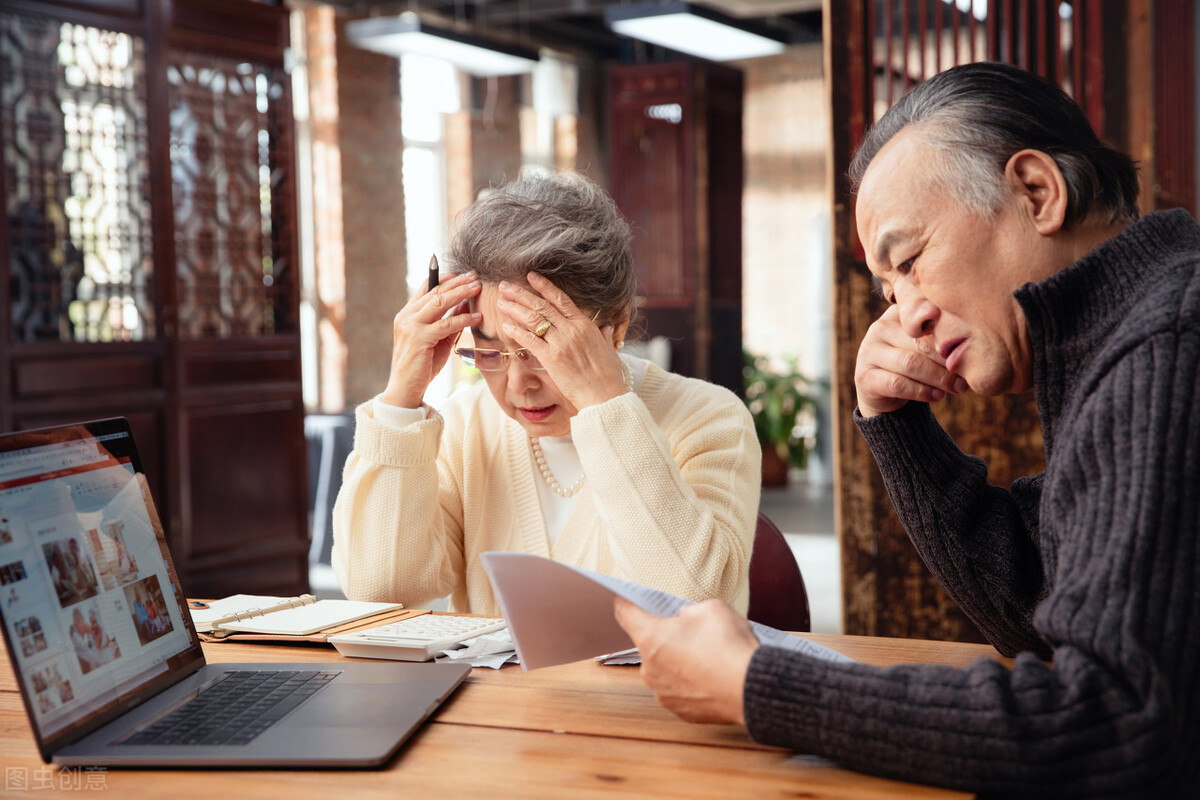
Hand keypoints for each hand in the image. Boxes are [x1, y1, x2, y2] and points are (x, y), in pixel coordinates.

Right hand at [379, 271, 481, 407]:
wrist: (406, 388)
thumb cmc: (423, 364)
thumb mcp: (438, 338)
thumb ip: (450, 321)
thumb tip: (466, 303)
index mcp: (407, 314)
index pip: (426, 287)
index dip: (445, 278)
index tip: (464, 274)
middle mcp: (406, 317)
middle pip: (434, 292)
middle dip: (457, 282)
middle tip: (475, 276)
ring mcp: (411, 327)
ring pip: (439, 303)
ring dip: (460, 293)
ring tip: (477, 288)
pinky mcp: (419, 339)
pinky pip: (445, 324)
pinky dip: (463, 319)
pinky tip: (477, 316)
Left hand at [497, 273, 627, 408]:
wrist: (606, 395)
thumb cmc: (609, 376)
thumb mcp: (609, 350)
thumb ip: (604, 337)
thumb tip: (607, 329)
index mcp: (585, 325)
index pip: (561, 299)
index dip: (544, 286)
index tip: (530, 276)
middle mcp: (572, 329)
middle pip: (542, 305)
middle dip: (521, 293)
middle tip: (505, 285)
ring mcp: (561, 343)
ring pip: (533, 319)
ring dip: (515, 308)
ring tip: (501, 301)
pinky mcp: (552, 358)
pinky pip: (530, 340)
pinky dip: (516, 332)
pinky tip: (505, 326)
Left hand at [613, 597, 758, 724]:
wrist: (753, 689)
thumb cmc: (731, 647)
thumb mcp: (711, 608)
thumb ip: (688, 611)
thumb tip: (683, 619)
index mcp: (651, 638)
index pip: (624, 613)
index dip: (626, 602)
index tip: (627, 598)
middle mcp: (650, 668)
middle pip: (648, 644)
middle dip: (665, 636)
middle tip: (691, 632)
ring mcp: (663, 693)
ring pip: (663, 668)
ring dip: (677, 661)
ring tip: (707, 657)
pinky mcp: (679, 710)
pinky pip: (678, 689)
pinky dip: (689, 683)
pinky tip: (710, 676)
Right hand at [854, 305, 966, 417]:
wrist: (884, 392)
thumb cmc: (914, 363)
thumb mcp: (926, 345)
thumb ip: (942, 339)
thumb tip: (970, 347)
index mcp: (898, 313)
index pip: (926, 318)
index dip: (948, 335)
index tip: (968, 350)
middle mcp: (879, 327)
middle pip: (920, 343)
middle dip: (947, 362)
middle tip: (966, 378)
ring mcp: (868, 351)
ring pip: (910, 363)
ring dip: (938, 378)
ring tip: (956, 389)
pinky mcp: (864, 376)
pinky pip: (897, 383)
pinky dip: (922, 391)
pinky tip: (937, 396)